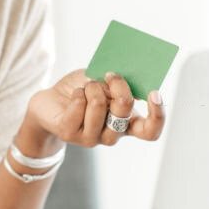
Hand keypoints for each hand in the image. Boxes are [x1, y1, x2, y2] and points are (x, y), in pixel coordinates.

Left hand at [26, 69, 165, 147]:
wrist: (51, 102)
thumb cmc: (82, 90)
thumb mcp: (103, 80)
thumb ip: (116, 80)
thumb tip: (125, 71)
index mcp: (127, 123)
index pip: (150, 131)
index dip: (158, 116)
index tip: (154, 93)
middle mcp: (112, 134)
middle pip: (124, 113)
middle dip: (119, 87)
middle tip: (111, 75)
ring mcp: (91, 138)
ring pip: (99, 107)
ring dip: (93, 88)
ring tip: (86, 87)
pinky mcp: (70, 134)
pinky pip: (78, 107)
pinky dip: (77, 93)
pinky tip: (74, 95)